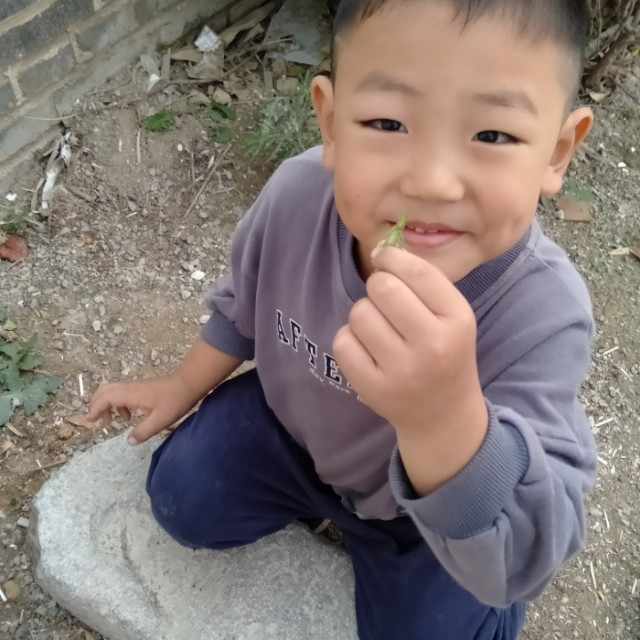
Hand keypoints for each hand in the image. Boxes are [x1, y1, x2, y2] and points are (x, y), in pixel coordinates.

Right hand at [86, 374, 195, 443]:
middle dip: (96, 405)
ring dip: (106, 405)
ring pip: (111, 390)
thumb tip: (129, 441)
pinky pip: (121, 393)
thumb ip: (143, 431)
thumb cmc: (174, 401)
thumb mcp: (160, 420)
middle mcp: (129, 388)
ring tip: (112, 421)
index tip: (92, 422)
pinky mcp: (140, 388)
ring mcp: (134, 386)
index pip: (105, 398)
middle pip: (103, 391)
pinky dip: (117, 404)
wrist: (188, 384)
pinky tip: (129, 416)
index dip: (95, 409)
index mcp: (130, 394)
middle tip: (98, 421)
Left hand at [333, 246, 486, 492]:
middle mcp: (432, 345)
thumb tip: (381, 250)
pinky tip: (367, 349)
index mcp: (457, 320)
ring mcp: (401, 370)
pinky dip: (350, 339)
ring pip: (359, 313)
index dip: (392, 257)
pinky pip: (343, 341)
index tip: (384, 258)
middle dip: (377, 286)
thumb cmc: (445, 353)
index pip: (416, 272)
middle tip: (385, 301)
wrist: (443, 415)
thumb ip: (423, 282)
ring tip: (380, 330)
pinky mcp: (373, 388)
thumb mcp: (452, 316)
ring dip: (363, 314)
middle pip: (382, 288)